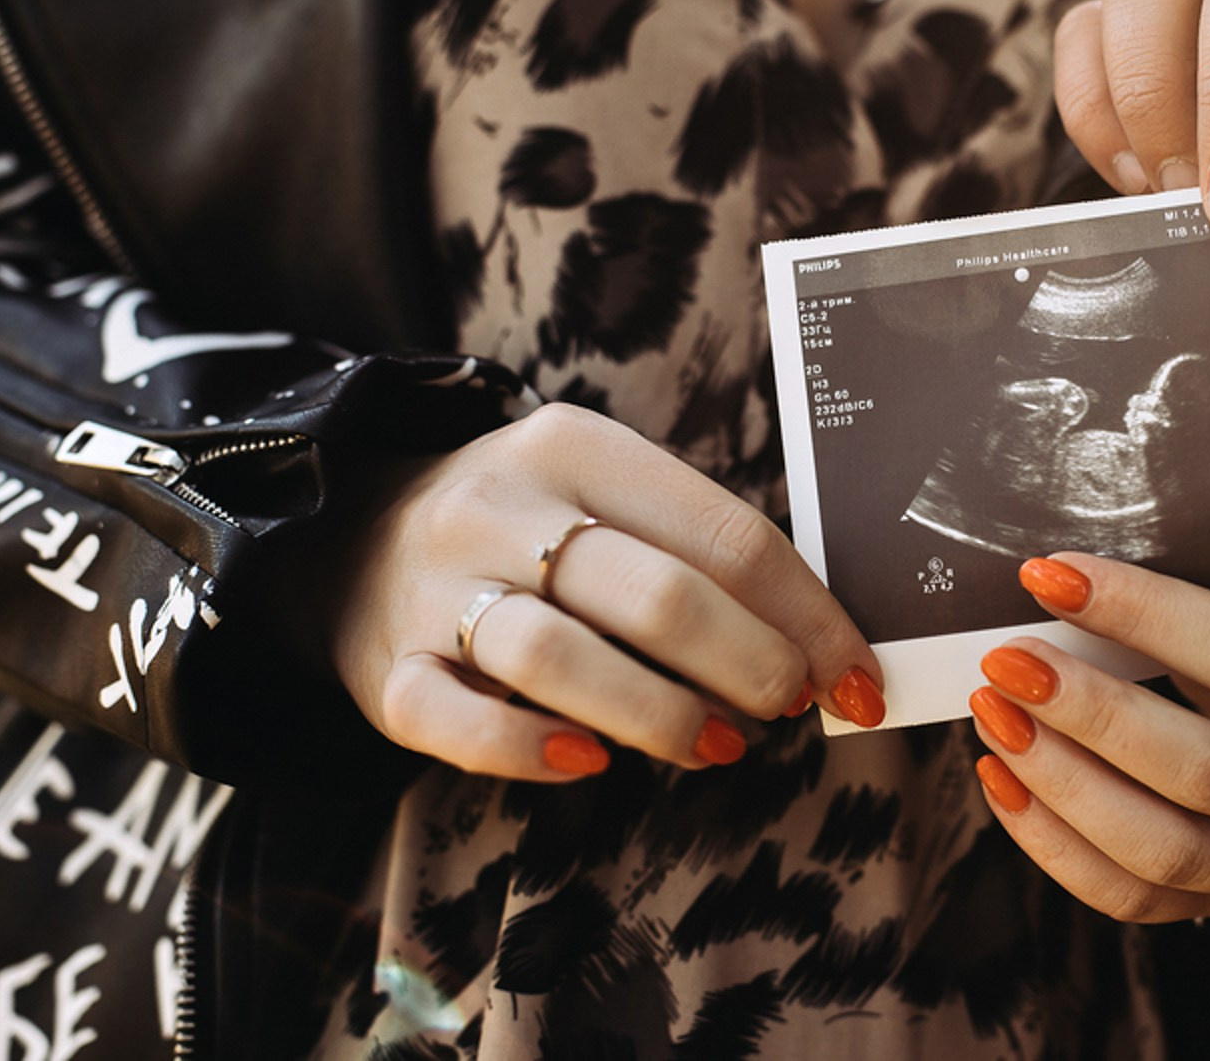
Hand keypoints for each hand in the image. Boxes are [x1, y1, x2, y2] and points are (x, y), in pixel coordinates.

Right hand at [330, 403, 884, 779]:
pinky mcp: (388, 669)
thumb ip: (696, 551)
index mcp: (578, 447)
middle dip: (750, 665)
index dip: (808, 617)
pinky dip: (529, 750)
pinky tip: (588, 764)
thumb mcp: (605, 494)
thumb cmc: (527, 525)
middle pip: (657, 596)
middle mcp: (503, 506)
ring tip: (719, 746)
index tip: (857, 679)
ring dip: (662, 716)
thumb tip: (816, 646)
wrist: (352, 536)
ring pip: (563, 659)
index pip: (725, 535)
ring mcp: (438, 588)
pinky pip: (459, 721)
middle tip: (789, 708)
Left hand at [968, 554, 1209, 921]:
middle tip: (1010, 662)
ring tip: (996, 715)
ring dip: (1061, 780)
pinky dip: (1053, 841)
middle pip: (1206, 770)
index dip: (1145, 614)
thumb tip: (1069, 572)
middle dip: (1091, 712)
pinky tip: (1005, 778)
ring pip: (1163, 849)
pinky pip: (1130, 897)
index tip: (1054, 577)